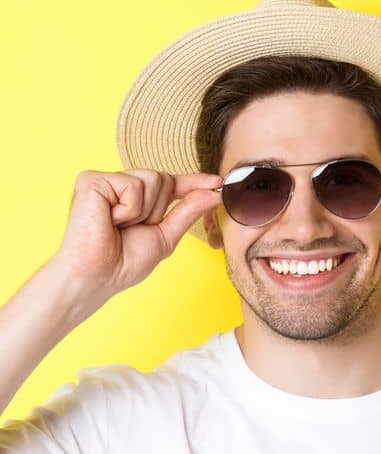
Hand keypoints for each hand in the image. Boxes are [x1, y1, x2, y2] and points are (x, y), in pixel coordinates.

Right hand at [51, 169, 222, 300]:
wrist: (99, 276)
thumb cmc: (125, 262)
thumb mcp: (166, 235)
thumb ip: (188, 212)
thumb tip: (214, 193)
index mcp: (136, 199)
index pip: (170, 184)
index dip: (194, 182)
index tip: (217, 181)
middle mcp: (120, 186)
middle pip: (163, 178)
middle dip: (159, 209)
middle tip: (134, 229)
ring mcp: (105, 181)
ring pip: (151, 179)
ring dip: (144, 211)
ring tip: (120, 225)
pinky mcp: (91, 180)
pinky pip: (132, 184)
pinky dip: (129, 209)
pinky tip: (110, 220)